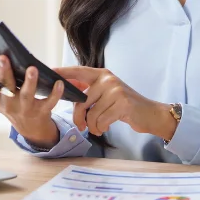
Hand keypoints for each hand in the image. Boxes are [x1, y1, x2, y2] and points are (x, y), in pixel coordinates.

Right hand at [0, 53, 64, 149]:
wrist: (30, 128)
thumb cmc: (13, 103)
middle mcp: (8, 105)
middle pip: (5, 88)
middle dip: (4, 72)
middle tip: (4, 57)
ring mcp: (25, 109)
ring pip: (26, 95)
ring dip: (30, 82)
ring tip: (32, 68)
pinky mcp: (41, 112)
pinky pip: (49, 102)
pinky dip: (55, 93)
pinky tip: (58, 82)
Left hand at [53, 66, 176, 140]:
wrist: (150, 114)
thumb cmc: (124, 106)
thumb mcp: (107, 94)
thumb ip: (90, 91)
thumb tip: (67, 90)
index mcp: (102, 74)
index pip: (78, 72)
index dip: (63, 72)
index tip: (49, 72)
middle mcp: (108, 79)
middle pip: (81, 100)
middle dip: (78, 117)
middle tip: (82, 126)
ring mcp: (116, 90)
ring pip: (91, 114)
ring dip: (92, 126)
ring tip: (98, 127)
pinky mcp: (122, 103)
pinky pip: (101, 120)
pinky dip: (101, 128)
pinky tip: (106, 127)